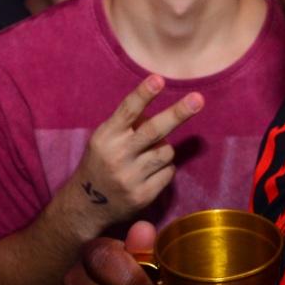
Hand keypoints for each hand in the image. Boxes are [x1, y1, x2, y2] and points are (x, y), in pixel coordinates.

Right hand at [68, 75, 201, 227]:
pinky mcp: (143, 196)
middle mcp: (117, 156)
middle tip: (198, 99)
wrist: (87, 205)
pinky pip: (168, 172)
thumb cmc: (102, 162)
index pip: (127, 111)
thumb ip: (128, 126)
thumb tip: (164, 114)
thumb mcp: (104, 139)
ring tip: (149, 154)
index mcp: (106, 137)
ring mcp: (130, 178)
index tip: (158, 79)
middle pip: (153, 130)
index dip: (143, 94)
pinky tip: (150, 172)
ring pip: (166, 151)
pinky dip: (165, 167)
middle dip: (178, 113)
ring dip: (164, 148)